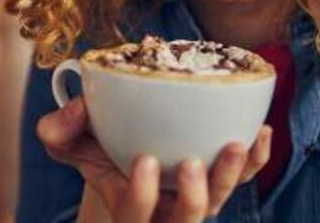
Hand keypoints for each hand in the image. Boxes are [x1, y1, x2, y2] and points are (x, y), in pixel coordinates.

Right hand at [37, 96, 271, 221]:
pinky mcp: (219, 176)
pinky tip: (261, 131)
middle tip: (190, 163)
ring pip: (218, 201)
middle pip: (185, 222)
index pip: (135, 215)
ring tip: (236, 143)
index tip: (144, 159)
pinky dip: (257, 158)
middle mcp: (166, 209)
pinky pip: (246, 176)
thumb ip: (59, 129)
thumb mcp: (70, 138)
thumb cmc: (96, 143)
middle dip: (193, 198)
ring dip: (230, 176)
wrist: (126, 143)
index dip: (141, 196)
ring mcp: (196, 195)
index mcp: (128, 204)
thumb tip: (76, 108)